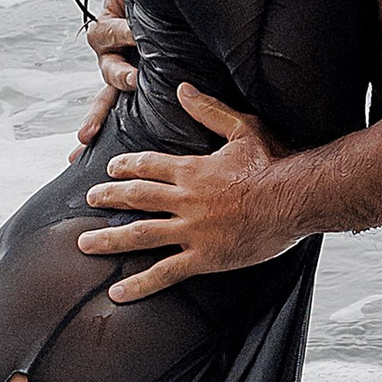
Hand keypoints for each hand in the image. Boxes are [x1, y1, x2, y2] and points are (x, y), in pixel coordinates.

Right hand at [69, 0, 139, 154]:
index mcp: (109, 31)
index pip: (111, 33)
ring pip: (104, 99)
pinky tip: (77, 157)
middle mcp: (109, 58)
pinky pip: (113, 116)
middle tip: (133, 79)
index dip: (123, 31)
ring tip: (84, 137)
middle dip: (118, 77)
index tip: (135, 33)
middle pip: (108, 69)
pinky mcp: (130, 97)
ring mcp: (118, 79)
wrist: (156, 23)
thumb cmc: (145, 7)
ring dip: (94, 117)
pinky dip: (96, 132)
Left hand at [76, 83, 292, 300]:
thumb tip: (183, 89)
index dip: (126, 166)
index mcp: (192, 170)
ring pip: (141, 235)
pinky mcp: (204, 257)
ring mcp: (192, 230)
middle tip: (89, 200)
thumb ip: (209, 111)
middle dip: (109, 198)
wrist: (295, 198)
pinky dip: (140, 283)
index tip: (110, 170)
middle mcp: (185, 199)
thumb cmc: (275, 163)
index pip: (148, 165)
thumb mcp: (243, 128)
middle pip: (136, 197)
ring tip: (85, 244)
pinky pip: (165, 272)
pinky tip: (118, 291)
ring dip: (110, 240)